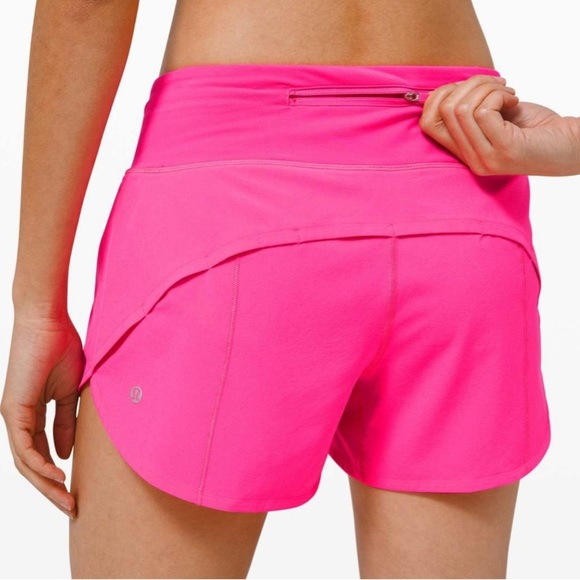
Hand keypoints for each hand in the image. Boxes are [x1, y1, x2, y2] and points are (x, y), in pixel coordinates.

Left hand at [1, 312, 83, 518]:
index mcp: (30, 415)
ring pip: (24, 462)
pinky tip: (57, 476)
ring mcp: (12, 416)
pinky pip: (23, 446)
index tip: (76, 491)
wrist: (48, 322)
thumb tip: (66, 453)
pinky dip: (40, 464)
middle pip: (30, 466)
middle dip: (50, 490)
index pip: (40, 454)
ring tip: (66, 500)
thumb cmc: (61, 349)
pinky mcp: (13, 409)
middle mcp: (16, 420)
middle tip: (71, 508)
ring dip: (45, 485)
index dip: (56, 476)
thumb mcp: (70, 393)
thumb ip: (66, 422)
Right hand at [419, 74, 579, 175]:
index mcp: (465, 152)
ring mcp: (486, 158)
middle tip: (496, 86)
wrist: (572, 148)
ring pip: (462, 109)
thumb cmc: (538, 130)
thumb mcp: (498, 117)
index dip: (439, 95)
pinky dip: (498, 96)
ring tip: (508, 92)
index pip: (427, 123)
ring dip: (487, 88)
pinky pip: (484, 112)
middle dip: (469, 85)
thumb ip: (473, 109)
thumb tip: (451, 86)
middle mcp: (471, 160)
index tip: (468, 86)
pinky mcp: (504, 151)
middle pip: (444, 111)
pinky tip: (514, 100)